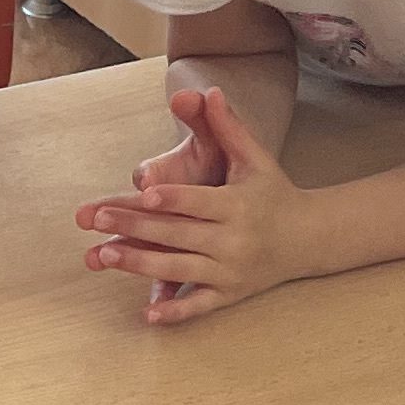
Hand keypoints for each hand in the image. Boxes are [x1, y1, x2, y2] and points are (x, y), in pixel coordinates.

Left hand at [75, 84, 304, 321]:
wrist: (307, 238)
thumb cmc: (273, 193)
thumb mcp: (255, 159)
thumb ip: (229, 128)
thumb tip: (210, 90)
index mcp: (238, 205)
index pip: (198, 201)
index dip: (172, 197)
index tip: (142, 192)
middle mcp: (234, 240)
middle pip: (178, 234)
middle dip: (136, 226)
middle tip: (97, 219)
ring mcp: (231, 271)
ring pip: (181, 269)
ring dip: (141, 264)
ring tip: (104, 255)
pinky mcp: (229, 294)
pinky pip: (199, 306)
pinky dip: (174, 312)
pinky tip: (146, 314)